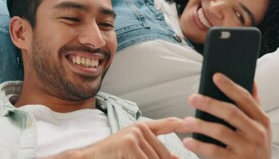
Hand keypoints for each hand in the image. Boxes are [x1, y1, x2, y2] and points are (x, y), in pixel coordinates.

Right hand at [44, 118, 184, 158]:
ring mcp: (134, 134)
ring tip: (130, 157)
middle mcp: (139, 127)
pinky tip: (127, 158)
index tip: (189, 123)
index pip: (165, 124)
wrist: (90, 157)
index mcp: (141, 127)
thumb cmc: (112, 155)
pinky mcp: (129, 143)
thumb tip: (176, 158)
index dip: (178, 124)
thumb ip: (153, 150)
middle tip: (138, 158)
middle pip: (163, 154)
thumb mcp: (135, 150)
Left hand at [182, 73, 270, 158]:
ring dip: (200, 125)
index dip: (230, 86)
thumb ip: (253, 105)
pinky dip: (199, 146)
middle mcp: (257, 133)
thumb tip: (250, 80)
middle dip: (210, 103)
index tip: (215, 76)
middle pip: (231, 113)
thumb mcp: (259, 125)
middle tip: (192, 98)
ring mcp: (248, 149)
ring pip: (221, 131)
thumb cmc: (254, 145)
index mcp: (261, 120)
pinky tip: (188, 141)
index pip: (245, 98)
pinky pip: (215, 152)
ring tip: (186, 121)